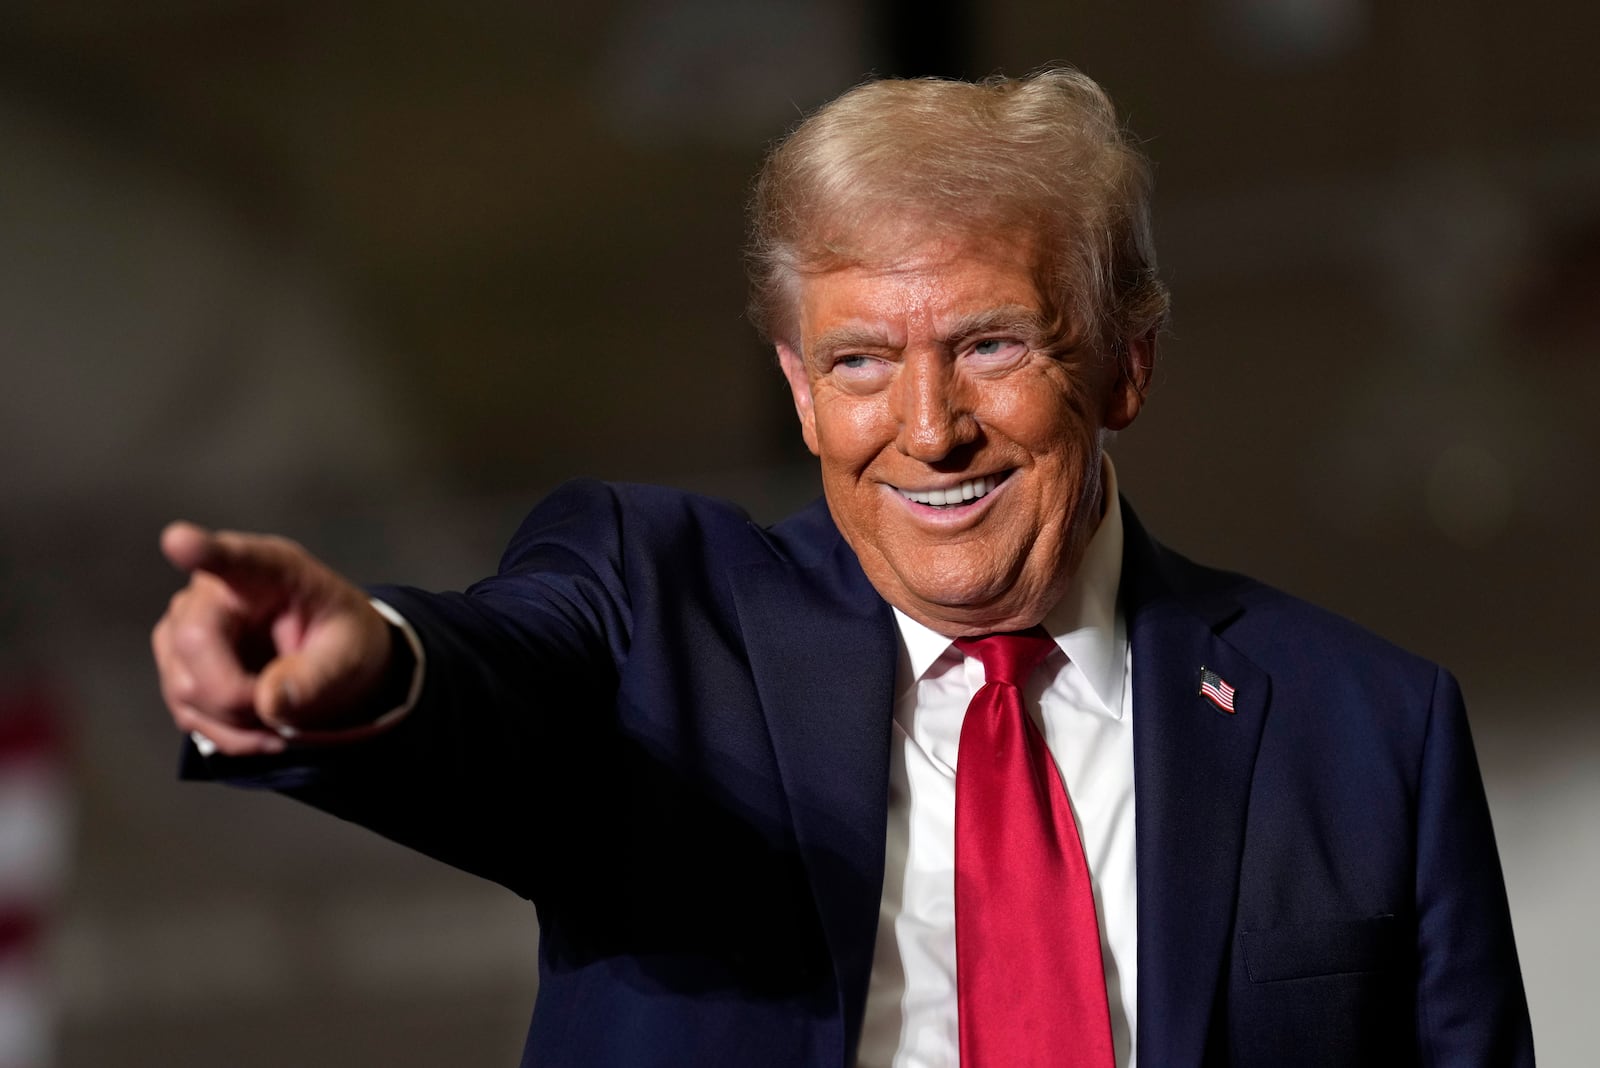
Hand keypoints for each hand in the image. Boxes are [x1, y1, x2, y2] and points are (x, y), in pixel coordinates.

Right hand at [152, 522, 394, 755]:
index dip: (201, 550)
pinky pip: (189, 715)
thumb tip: (270, 705)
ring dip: (240, 722)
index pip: (231, 558)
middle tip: (288, 706)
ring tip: (284, 714)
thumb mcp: (352, 654)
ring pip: (187, 690)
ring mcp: (183, 629)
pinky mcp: (176, 667)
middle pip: (195, 647)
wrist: (330, 661)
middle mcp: (212, 592)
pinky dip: (230, 735)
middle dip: (240, 695)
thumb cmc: (341, 640)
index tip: (179, 541)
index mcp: (268, 571)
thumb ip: (319, 676)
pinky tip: (263, 726)